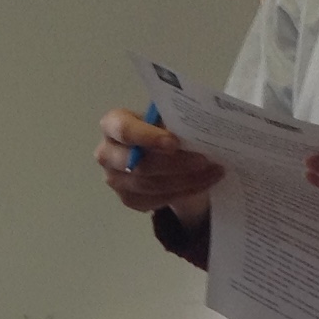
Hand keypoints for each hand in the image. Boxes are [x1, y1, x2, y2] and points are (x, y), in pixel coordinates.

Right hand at [95, 108, 223, 224]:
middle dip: (174, 164)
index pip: (124, 131)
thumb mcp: (166, 118)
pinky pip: (156, 201)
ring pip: (151, 186)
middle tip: (204, 160)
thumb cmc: (161, 129)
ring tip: (212, 171)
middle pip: (138, 165)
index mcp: (112, 124)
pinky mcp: (128, 199)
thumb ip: (173, 122)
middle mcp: (107, 153)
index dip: (148, 137)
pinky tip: (203, 183)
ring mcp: (115, 180)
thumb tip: (197, 130)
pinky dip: (184, 192)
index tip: (175, 143)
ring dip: (186, 180)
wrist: (159, 153)